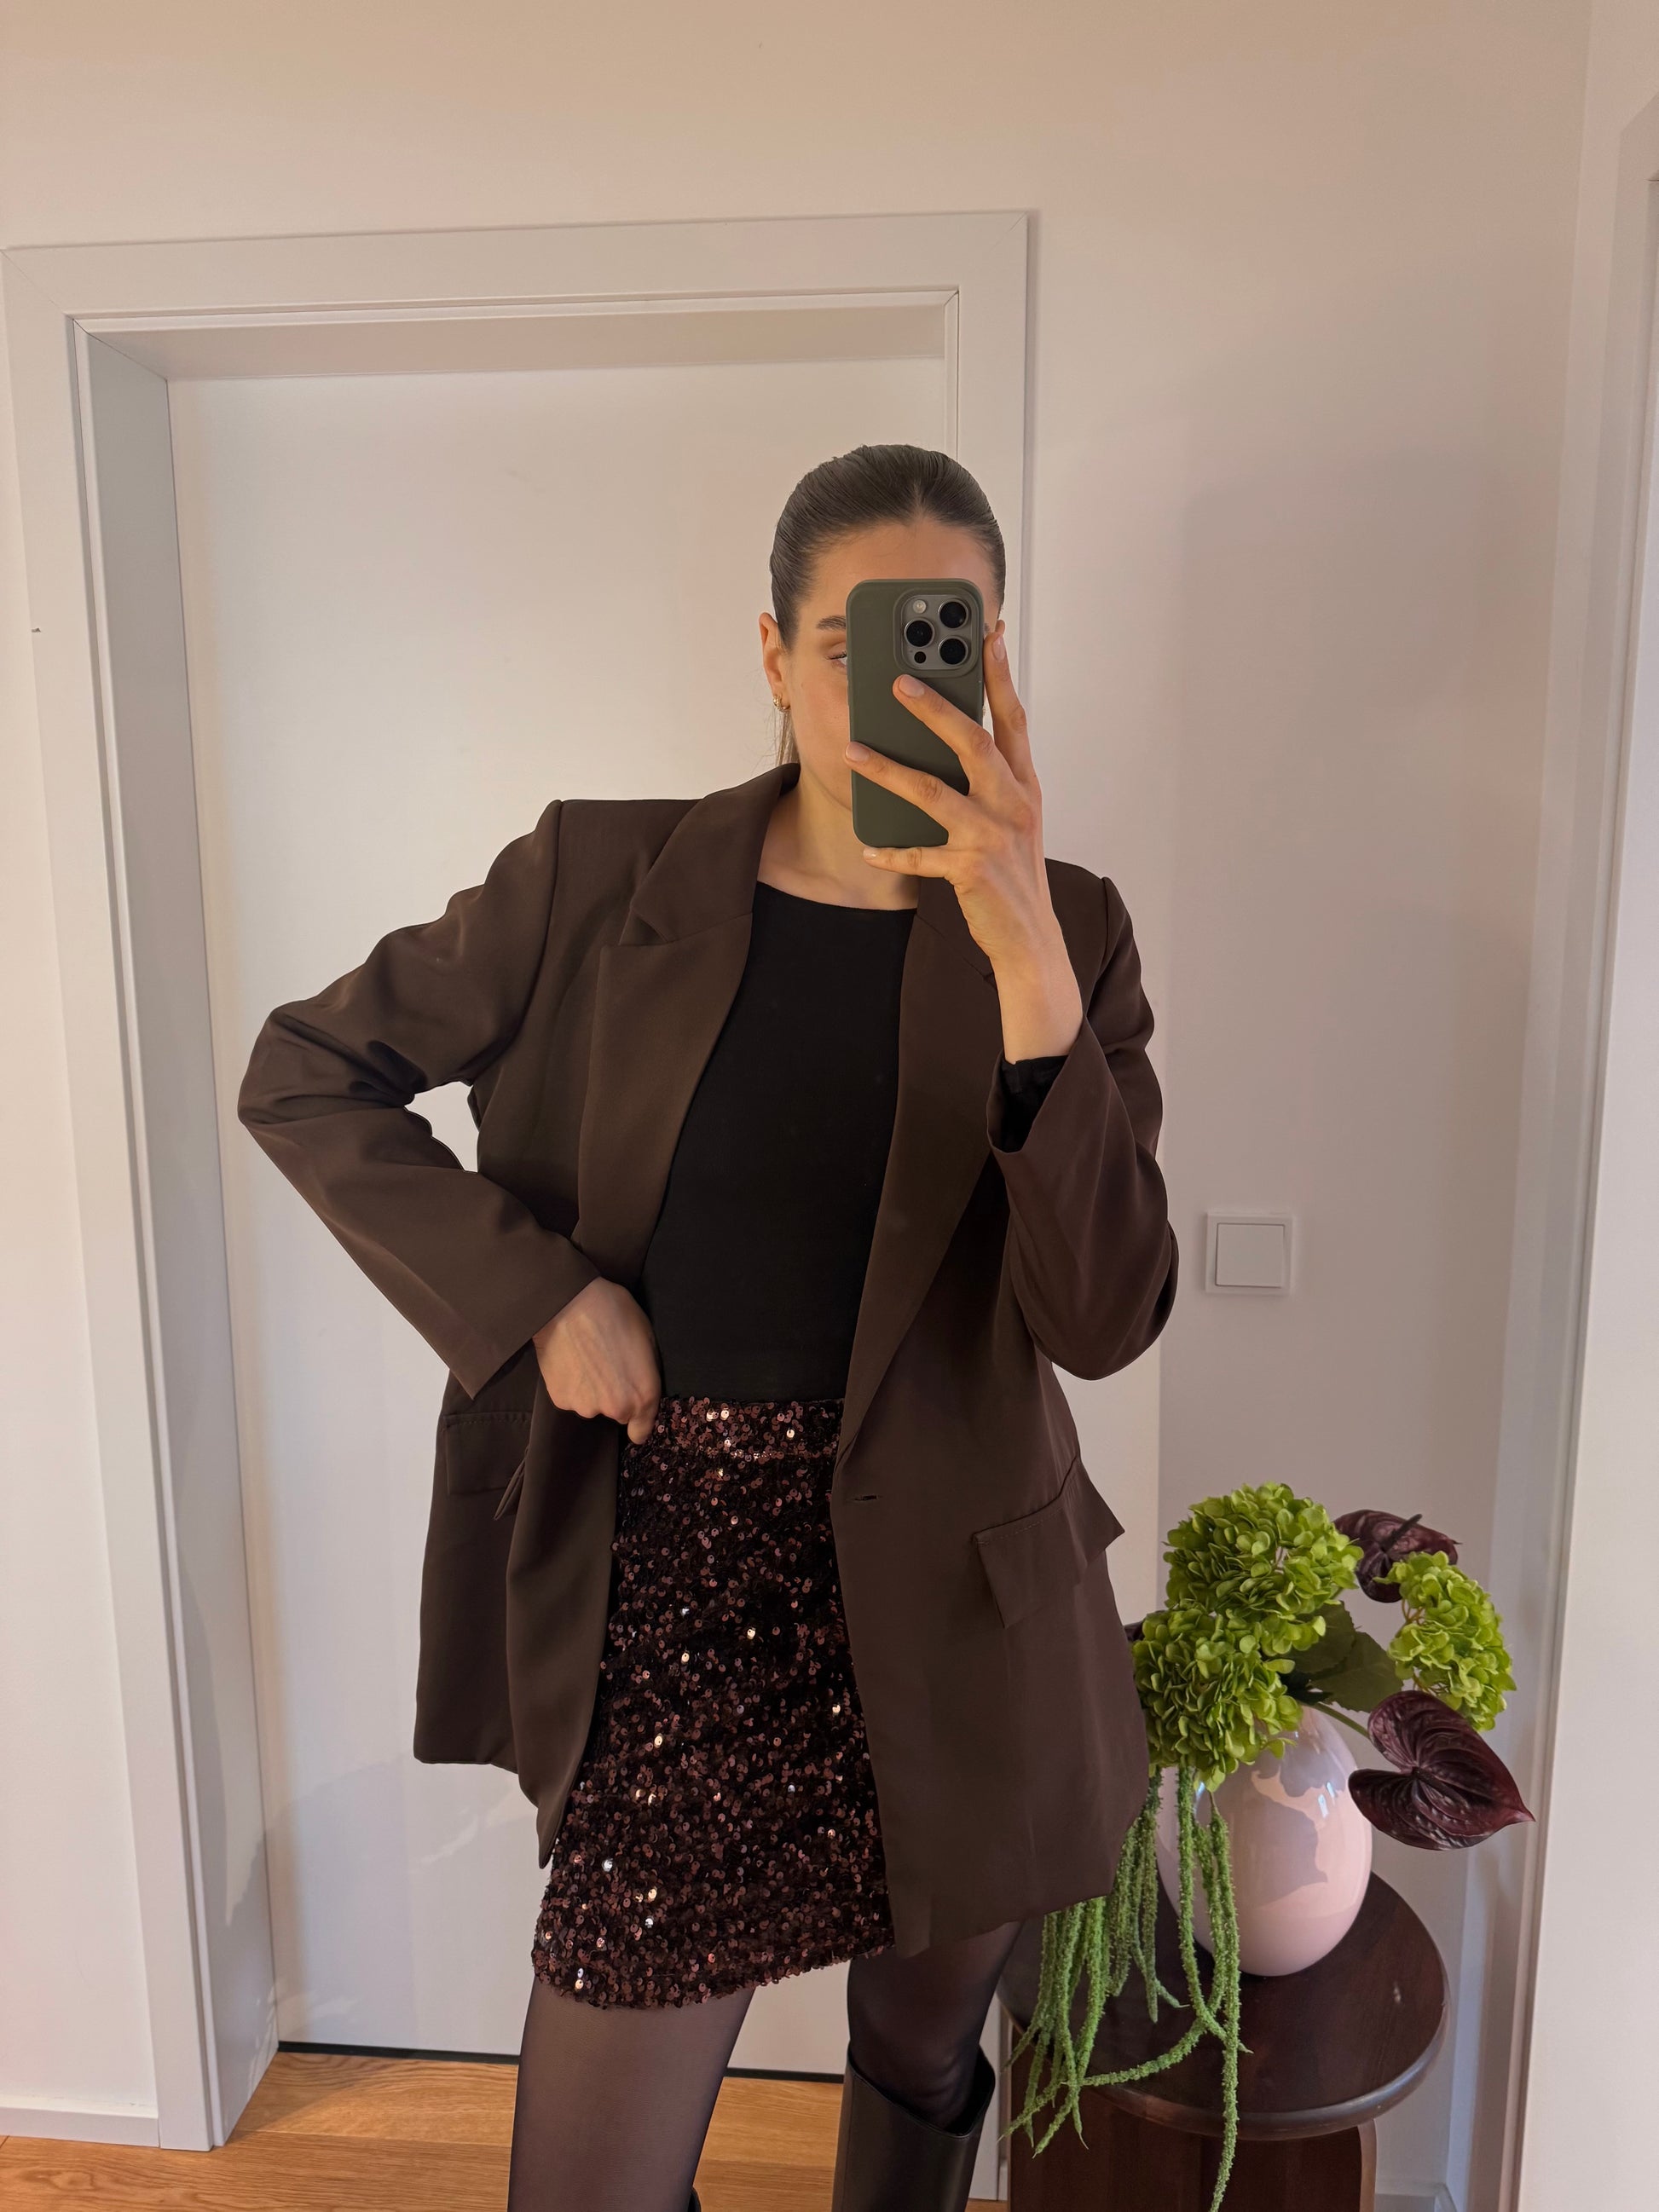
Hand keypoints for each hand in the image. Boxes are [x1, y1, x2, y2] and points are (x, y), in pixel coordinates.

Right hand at [532, 1278, 661, 1443]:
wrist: (568, 1303)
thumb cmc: (614, 1312)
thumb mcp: (648, 1337)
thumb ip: (647, 1372)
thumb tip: (641, 1384)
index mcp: (643, 1395)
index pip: (641, 1432)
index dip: (638, 1423)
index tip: (634, 1413)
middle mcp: (616, 1409)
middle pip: (616, 1412)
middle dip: (614, 1395)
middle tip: (607, 1365)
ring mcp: (585, 1407)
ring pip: (591, 1404)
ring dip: (590, 1390)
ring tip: (586, 1359)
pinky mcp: (560, 1400)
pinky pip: (570, 1396)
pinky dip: (571, 1384)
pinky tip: (570, 1360)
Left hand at [845, 620, 1082, 1059]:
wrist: (1031, 940)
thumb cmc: (1014, 875)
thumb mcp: (1013, 820)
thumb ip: (990, 779)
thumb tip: (947, 737)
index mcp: (1025, 786)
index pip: (1014, 719)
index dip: (1000, 675)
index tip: (985, 634)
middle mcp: (1014, 804)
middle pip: (972, 742)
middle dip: (934, 708)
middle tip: (898, 680)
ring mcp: (993, 837)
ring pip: (933, 792)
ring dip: (889, 770)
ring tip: (854, 750)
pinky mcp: (971, 870)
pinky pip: (921, 854)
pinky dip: (893, 849)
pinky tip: (869, 843)